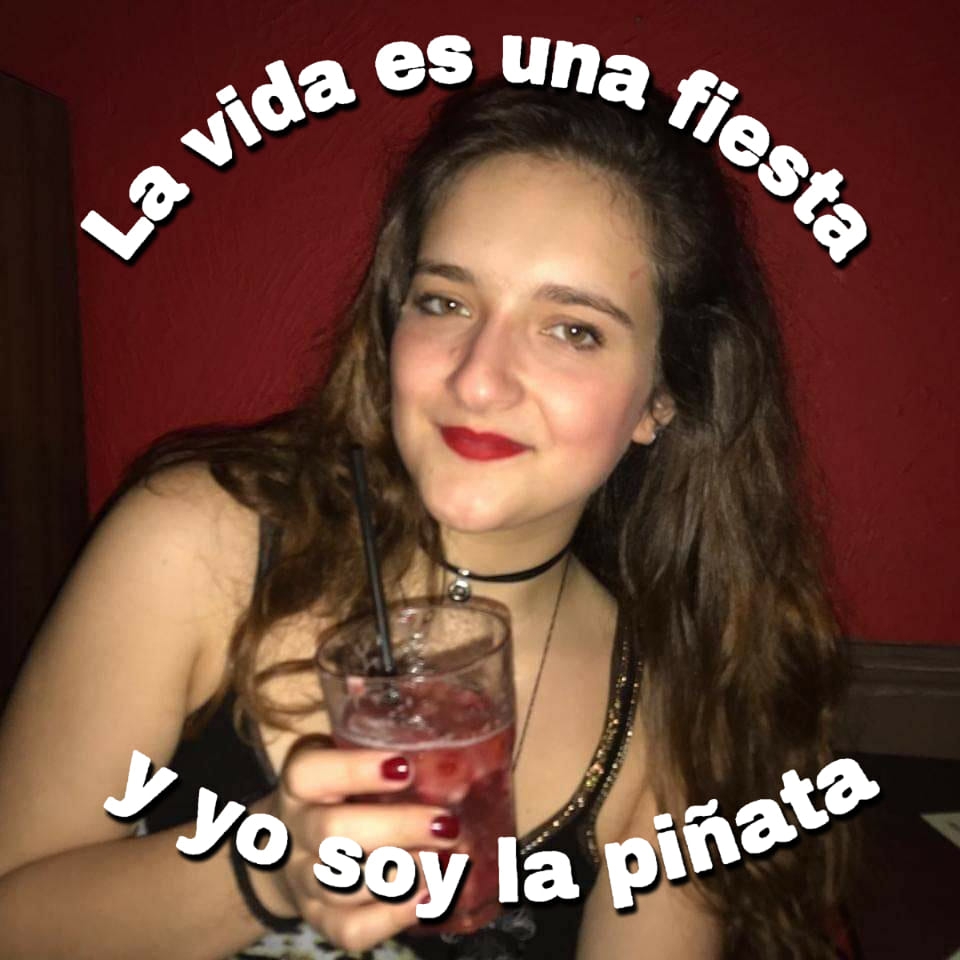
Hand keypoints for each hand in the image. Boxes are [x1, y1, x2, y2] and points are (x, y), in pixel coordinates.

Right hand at [257, 736, 460, 952]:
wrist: (287, 848)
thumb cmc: (338, 792)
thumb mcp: (347, 763)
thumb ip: (387, 760)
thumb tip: (458, 768)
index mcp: (299, 785)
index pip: (309, 773)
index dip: (355, 770)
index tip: (406, 768)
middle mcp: (294, 832)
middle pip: (331, 833)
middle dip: (397, 829)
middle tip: (446, 825)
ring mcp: (302, 880)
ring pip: (339, 886)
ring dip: (398, 876)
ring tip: (444, 862)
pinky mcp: (318, 919)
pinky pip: (349, 929)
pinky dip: (392, 917)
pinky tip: (429, 897)